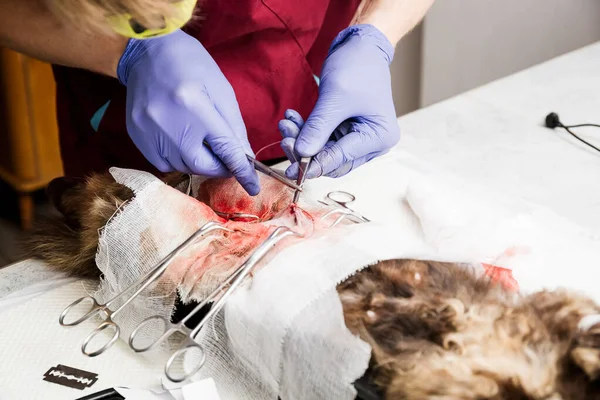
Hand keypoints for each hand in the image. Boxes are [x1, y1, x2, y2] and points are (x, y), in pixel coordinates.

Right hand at [117, 29, 258, 194]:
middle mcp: (169, 123)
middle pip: (202, 166)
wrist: (147, 51)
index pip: (225, 150)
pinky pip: (162, 163)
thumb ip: (234, 128)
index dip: (242, 171)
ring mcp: (149, 132)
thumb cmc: (191, 65)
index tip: (253, 186)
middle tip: (227, 160)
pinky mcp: (137, 135)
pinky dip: (178, 159)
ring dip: (199, 162)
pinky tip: (181, 141)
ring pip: (183, 167)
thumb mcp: (221, 91)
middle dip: (219, 167)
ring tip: (202, 143)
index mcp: (195, 107)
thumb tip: (245, 158)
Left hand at [284, 24, 399, 178]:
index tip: (291, 169)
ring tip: (286, 123)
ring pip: (324, 151)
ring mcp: (359, 137)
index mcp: (379, 137)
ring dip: (302, 140)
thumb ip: (318, 128)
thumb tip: (301, 153)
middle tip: (285, 139)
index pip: (342, 159)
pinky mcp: (346, 131)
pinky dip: (306, 131)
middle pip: (333, 160)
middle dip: (306, 151)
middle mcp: (373, 143)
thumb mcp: (335, 97)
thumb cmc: (357, 66)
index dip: (315, 164)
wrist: (361, 46)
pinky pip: (322, 139)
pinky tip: (292, 118)